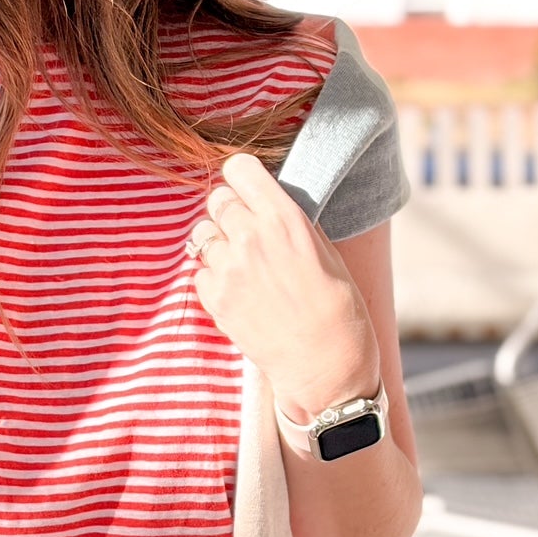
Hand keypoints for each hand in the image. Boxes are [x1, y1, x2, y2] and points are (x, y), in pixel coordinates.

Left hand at [190, 153, 380, 420]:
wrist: (325, 367)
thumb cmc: (338, 310)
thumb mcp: (325, 252)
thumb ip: (292, 222)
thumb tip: (269, 202)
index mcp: (284, 218)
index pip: (240, 169)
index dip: (242, 177)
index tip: (247, 187)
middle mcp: (250, 237)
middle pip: (216, 199)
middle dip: (229, 210)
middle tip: (246, 231)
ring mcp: (228, 269)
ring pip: (202, 235)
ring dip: (217, 244)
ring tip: (242, 265)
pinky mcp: (214, 299)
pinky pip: (199, 271)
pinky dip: (212, 277)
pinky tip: (238, 291)